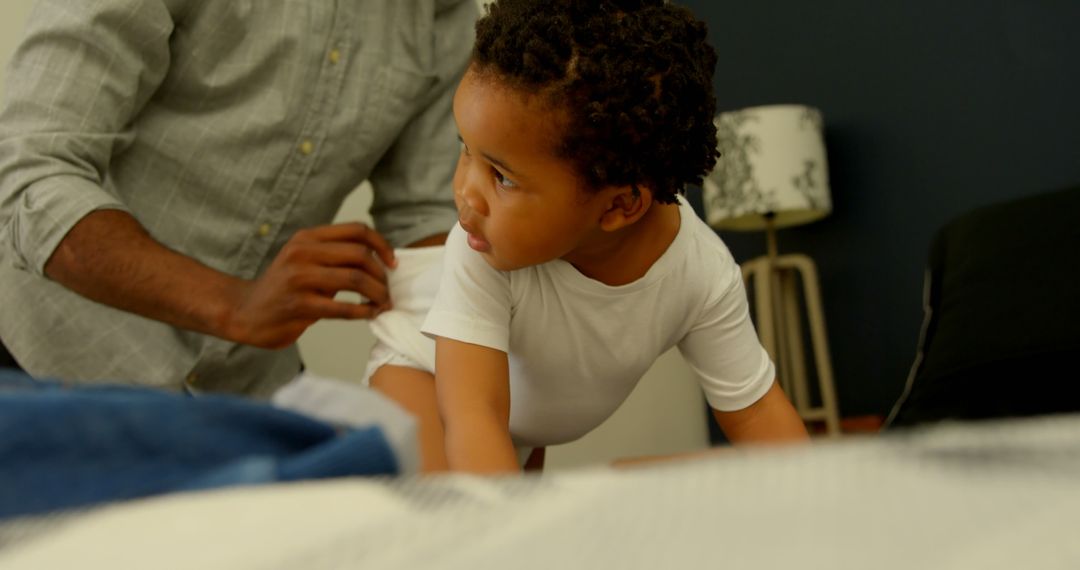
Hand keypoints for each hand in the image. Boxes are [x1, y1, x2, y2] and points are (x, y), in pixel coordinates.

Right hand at [222, 222, 396, 348]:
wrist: (246, 312)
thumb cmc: (285, 289)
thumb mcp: (306, 261)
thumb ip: (335, 256)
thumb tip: (380, 260)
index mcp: (308, 238)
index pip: (357, 230)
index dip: (382, 245)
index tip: (393, 263)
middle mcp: (303, 252)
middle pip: (360, 255)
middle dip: (382, 275)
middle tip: (388, 290)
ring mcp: (299, 278)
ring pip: (356, 279)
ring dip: (378, 293)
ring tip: (384, 303)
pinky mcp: (299, 305)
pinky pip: (343, 308)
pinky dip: (364, 312)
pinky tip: (370, 314)